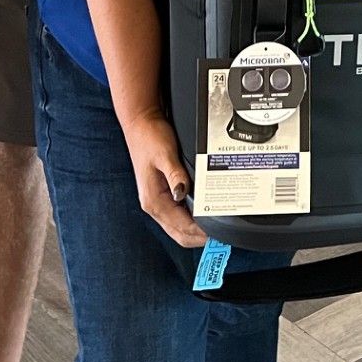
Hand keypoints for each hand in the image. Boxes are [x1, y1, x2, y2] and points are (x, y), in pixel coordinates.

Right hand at [122, 114, 205, 247]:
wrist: (140, 124)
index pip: (180, 227)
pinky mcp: (162, 194)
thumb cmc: (149, 137)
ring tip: (215, 227)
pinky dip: (190, 219)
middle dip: (199, 238)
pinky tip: (202, 214)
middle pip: (179, 234)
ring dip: (195, 230)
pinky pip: (177, 215)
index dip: (200, 233)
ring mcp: (157, 201)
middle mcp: (153, 205)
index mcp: (154, 200)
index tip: (218, 234)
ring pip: (178, 227)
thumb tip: (183, 192)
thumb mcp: (165, 155)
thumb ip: (176, 175)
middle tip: (221, 236)